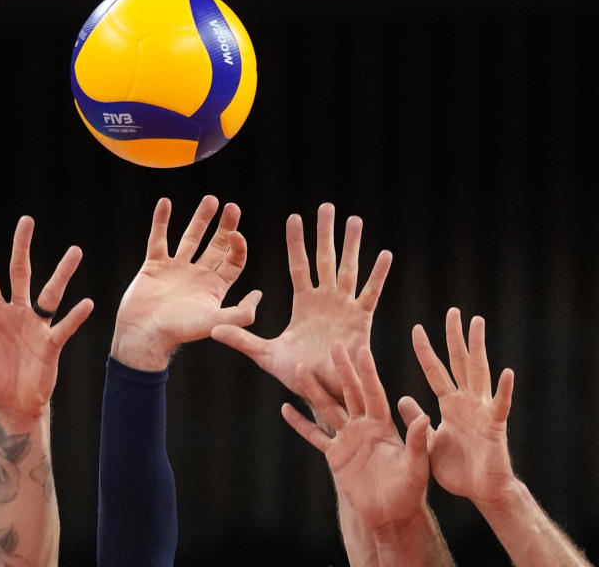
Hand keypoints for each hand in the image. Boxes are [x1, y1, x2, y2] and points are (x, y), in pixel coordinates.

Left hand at [0, 217, 93, 419]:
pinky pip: (64, 327)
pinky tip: (86, 303)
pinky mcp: (51, 344)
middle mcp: (18, 313)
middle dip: (21, 247)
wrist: (12, 405)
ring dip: (62, 273)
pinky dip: (75, 316)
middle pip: (21, 273)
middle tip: (26, 220)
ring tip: (75, 251)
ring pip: (50, 294)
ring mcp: (36, 327)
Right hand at [111, 195, 261, 370]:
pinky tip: (165, 202)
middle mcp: (198, 275)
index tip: (237, 234)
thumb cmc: (180, 331)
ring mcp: (176, 268)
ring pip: (191, 238)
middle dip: (226, 226)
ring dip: (201, 219)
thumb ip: (241, 312)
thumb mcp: (216, 322)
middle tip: (232, 207)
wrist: (144, 334)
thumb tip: (259, 295)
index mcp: (214, 287)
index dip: (238, 246)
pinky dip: (161, 221)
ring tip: (211, 200)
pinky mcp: (154, 265)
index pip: (233, 260)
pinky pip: (158, 238)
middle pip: (217, 245)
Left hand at [212, 203, 391, 401]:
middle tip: (327, 206)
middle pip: (325, 259)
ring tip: (355, 220)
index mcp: (303, 302)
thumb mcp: (266, 354)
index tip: (294, 217)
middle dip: (325, 233)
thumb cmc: (297, 373)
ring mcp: (344, 307)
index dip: (297, 242)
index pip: (298, 265)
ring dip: (352, 245)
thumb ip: (242, 339)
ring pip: (348, 269)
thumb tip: (213, 331)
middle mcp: (325, 299)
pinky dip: (378, 274)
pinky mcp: (362, 319)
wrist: (324, 391)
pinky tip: (385, 254)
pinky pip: (370, 293)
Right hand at [283, 343, 430, 531]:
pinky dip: (300, 423)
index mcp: (384, 424)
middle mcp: (364, 425)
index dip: (368, 372)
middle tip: (332, 345)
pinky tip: (286, 409)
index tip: (361, 349)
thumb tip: (425, 417)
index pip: (374, 392)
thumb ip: (417, 441)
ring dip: (313, 390)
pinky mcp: (335, 454)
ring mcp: (347, 438)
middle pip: (349, 392)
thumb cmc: (410, 490)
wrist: (392, 513)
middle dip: (340, 370)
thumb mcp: (417, 465)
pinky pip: (314, 435)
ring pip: (327, 409)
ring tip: (299, 370)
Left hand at [399, 308, 515, 507]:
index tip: (416, 328)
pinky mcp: (495, 428)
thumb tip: (400, 399)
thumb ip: (417, 419)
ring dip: (479, 348)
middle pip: (460, 363)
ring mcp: (482, 412)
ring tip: (478, 324)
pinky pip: (500, 406)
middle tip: (453, 311)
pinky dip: (503, 390)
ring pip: (479, 373)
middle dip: (455, 338)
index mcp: (450, 404)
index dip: (426, 351)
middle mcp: (466, 402)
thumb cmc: (457, 469)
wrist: (480, 492)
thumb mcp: (427, 440)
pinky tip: (507, 372)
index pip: (435, 371)